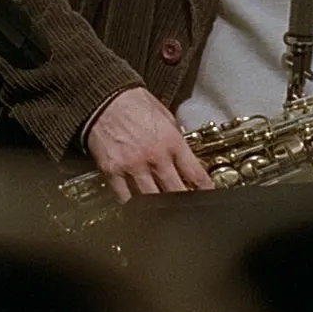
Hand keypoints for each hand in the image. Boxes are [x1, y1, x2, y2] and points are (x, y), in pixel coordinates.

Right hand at [84, 86, 213, 202]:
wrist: (105, 97)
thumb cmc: (134, 103)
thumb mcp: (166, 117)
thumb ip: (176, 140)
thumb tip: (185, 159)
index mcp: (171, 141)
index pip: (195, 173)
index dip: (204, 189)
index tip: (207, 196)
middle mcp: (154, 156)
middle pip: (175, 191)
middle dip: (184, 203)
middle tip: (187, 210)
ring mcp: (133, 166)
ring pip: (152, 199)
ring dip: (160, 209)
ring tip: (164, 214)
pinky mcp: (113, 171)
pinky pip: (125, 197)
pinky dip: (133, 206)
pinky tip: (139, 209)